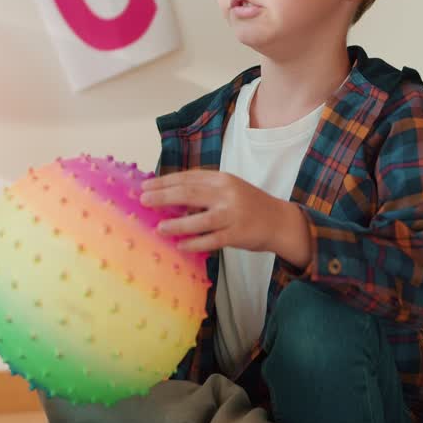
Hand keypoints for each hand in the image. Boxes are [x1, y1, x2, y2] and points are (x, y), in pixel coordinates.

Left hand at [141, 170, 311, 266]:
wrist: (279, 221)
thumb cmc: (248, 205)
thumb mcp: (228, 190)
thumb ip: (204, 192)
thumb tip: (169, 198)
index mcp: (222, 179)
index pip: (188, 178)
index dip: (165, 181)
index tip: (146, 185)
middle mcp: (227, 193)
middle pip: (190, 193)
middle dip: (163, 196)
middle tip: (144, 200)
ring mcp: (233, 214)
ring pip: (199, 219)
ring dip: (177, 224)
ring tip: (159, 227)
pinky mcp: (237, 234)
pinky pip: (211, 240)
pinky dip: (195, 243)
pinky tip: (180, 244)